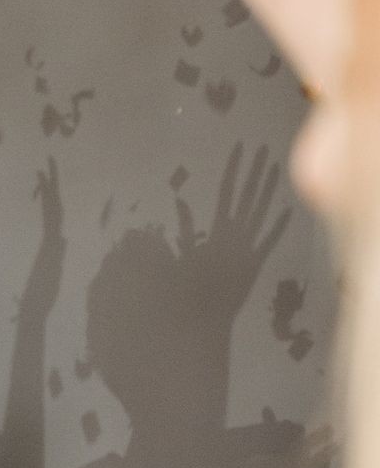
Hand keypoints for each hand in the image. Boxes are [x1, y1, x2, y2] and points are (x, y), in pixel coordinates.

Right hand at [171, 143, 290, 316]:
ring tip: (273, 168)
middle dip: (254, 172)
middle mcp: (237, 235)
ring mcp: (249, 248)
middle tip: (262, 148)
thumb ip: (184, 228)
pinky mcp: (256, 263)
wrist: (204, 319)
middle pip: (248, 197)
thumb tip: (181, 202)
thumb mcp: (179, 254)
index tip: (240, 148)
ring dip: (268, 190)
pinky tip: (287, 210)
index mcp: (217, 230)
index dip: (234, 168)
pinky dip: (278, 226)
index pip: (227, 191)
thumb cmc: (185, 288)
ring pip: (262, 213)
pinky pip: (270, 241)